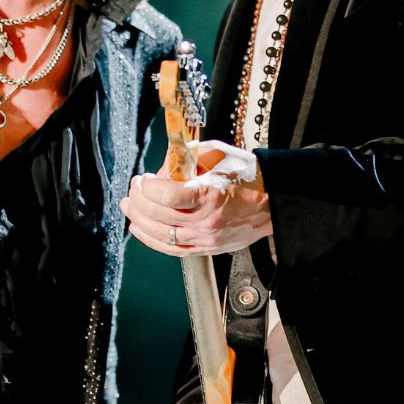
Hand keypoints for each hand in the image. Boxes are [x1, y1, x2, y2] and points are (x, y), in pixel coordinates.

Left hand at [121, 145, 271, 256]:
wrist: (274, 200)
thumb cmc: (247, 175)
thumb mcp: (216, 153)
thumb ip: (185, 156)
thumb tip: (160, 167)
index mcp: (211, 195)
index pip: (167, 196)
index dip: (147, 187)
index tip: (144, 178)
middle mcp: (208, 221)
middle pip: (159, 215)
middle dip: (139, 200)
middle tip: (134, 188)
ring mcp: (207, 238)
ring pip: (162, 235)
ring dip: (139, 221)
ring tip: (129, 207)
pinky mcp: (208, 248)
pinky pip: (173, 250)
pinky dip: (152, 241)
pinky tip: (139, 229)